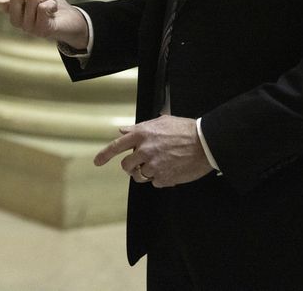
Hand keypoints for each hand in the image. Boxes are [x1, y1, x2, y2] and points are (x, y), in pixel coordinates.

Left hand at [94, 115, 213, 187]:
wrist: (205, 143)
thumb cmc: (184, 129)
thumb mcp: (161, 121)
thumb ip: (140, 127)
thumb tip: (123, 130)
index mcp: (142, 134)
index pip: (117, 146)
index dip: (104, 155)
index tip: (97, 162)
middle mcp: (145, 150)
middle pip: (126, 166)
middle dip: (130, 166)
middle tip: (139, 164)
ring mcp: (154, 166)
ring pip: (139, 176)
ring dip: (145, 173)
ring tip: (159, 165)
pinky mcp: (164, 178)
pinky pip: (155, 182)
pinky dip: (161, 178)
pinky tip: (171, 169)